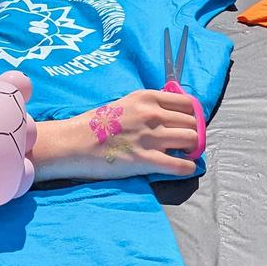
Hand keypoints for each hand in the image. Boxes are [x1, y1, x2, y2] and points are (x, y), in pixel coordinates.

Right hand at [41, 90, 201, 180]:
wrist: (73, 142)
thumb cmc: (95, 124)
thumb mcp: (125, 103)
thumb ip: (147, 106)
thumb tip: (169, 114)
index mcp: (147, 97)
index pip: (188, 103)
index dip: (193, 115)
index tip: (189, 124)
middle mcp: (153, 114)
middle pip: (192, 122)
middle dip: (193, 133)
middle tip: (187, 143)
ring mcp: (151, 137)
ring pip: (192, 140)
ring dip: (192, 149)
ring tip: (184, 153)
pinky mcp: (146, 160)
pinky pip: (180, 165)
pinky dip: (187, 168)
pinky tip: (182, 167)